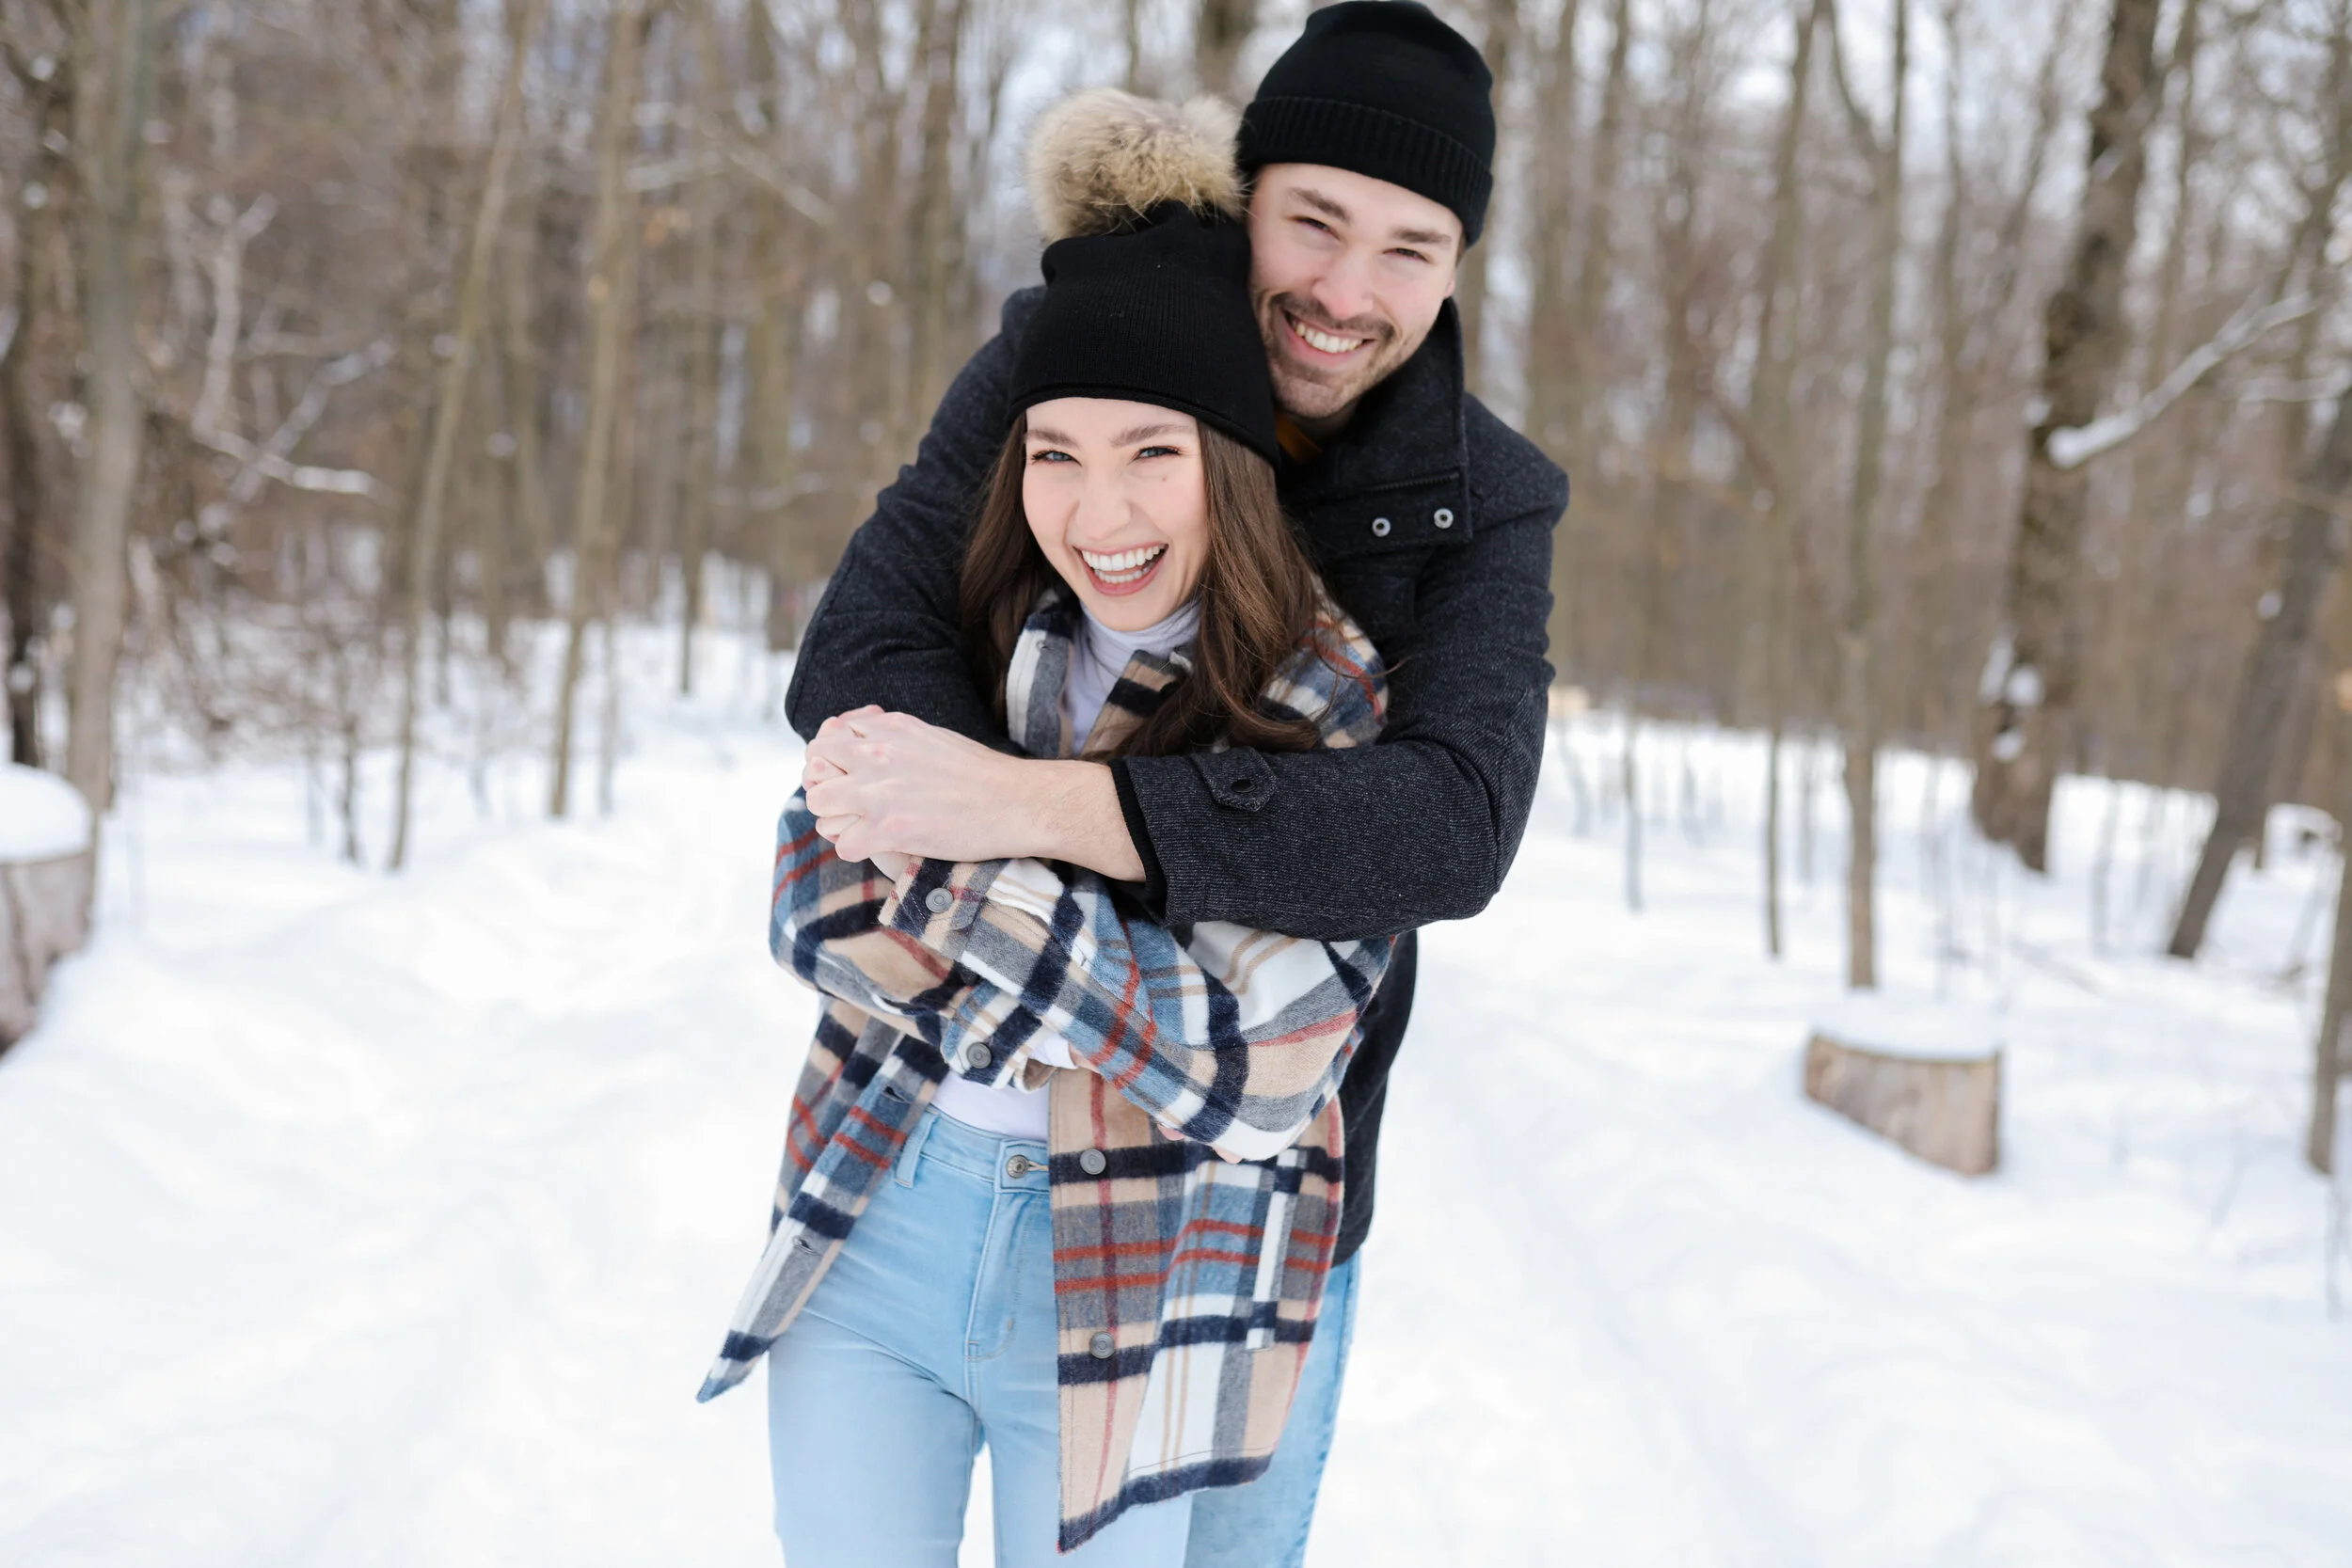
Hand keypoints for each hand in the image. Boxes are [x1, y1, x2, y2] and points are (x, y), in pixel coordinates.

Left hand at [800, 707, 1144, 880]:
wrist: (1016, 801)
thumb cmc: (982, 774)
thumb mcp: (932, 736)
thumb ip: (895, 737)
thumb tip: (869, 737)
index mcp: (889, 728)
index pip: (829, 735)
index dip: (830, 759)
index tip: (845, 776)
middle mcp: (878, 753)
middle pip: (814, 764)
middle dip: (823, 786)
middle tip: (845, 805)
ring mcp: (881, 790)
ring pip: (818, 801)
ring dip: (832, 817)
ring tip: (857, 827)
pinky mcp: (890, 828)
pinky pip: (843, 843)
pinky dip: (854, 849)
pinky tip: (875, 847)